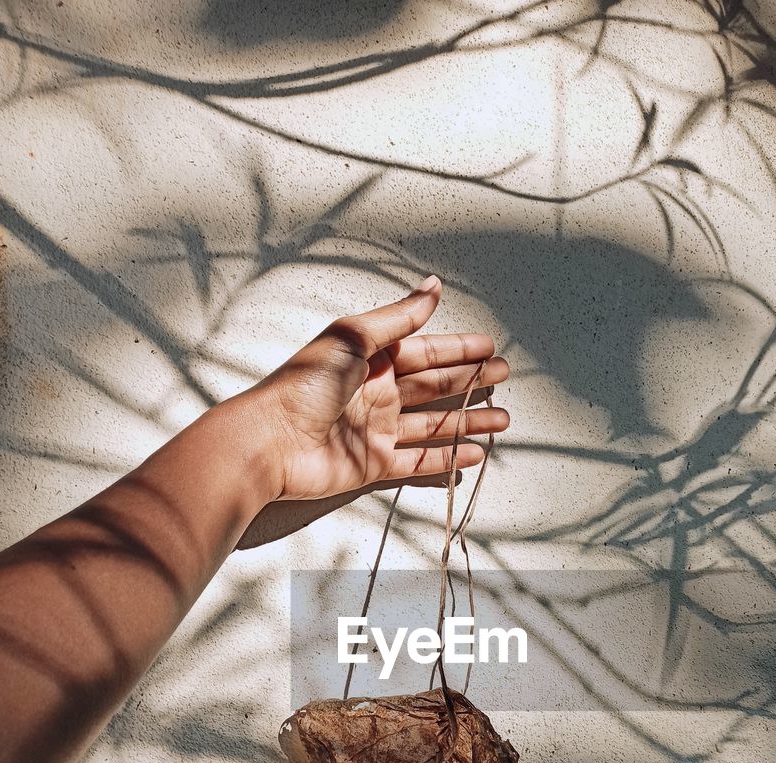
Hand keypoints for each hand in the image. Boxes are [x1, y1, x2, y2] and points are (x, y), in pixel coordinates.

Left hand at [226, 275, 509, 503]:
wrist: (271, 440)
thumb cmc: (304, 384)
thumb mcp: (353, 337)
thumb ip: (399, 317)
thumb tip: (433, 285)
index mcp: (370, 360)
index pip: (424, 352)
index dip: (458, 349)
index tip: (490, 348)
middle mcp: (376, 394)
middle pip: (433, 387)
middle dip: (470, 382)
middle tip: (503, 377)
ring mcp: (375, 431)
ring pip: (433, 425)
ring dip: (467, 422)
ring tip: (502, 420)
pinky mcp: (372, 464)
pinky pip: (417, 461)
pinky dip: (446, 459)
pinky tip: (473, 454)